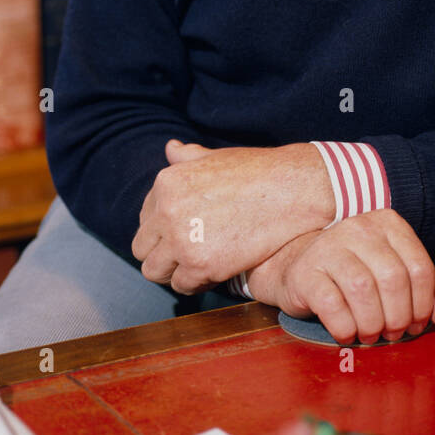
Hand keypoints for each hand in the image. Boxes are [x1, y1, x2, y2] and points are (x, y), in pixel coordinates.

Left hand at [131, 140, 334, 293]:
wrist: (292, 190)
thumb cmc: (258, 172)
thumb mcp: (216, 157)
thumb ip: (188, 157)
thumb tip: (171, 148)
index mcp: (167, 183)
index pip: (145, 219)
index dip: (163, 230)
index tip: (183, 234)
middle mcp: (167, 211)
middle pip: (142, 249)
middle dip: (163, 253)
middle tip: (189, 254)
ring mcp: (182, 240)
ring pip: (155, 271)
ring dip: (175, 271)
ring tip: (201, 264)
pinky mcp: (201, 265)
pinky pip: (183, 286)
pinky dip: (198, 283)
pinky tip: (217, 270)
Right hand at [244, 209, 434, 344]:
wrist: (300, 267)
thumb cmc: (357, 274)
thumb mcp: (399, 278)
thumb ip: (432, 294)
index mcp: (388, 224)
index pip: (420, 267)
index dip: (424, 305)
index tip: (416, 324)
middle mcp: (359, 228)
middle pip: (393, 279)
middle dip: (398, 317)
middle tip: (393, 333)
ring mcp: (329, 246)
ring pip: (363, 290)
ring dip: (372, 324)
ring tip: (370, 334)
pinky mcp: (306, 272)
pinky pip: (331, 305)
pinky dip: (345, 327)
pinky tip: (347, 332)